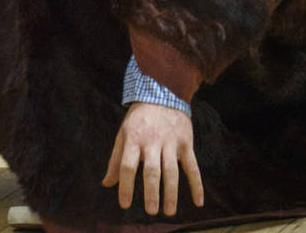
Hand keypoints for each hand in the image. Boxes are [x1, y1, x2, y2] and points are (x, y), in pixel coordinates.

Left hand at [103, 102, 203, 216]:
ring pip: (172, 171)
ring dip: (171, 193)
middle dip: (151, 192)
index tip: (125, 205)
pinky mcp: (186, 143)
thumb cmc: (139, 119)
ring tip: (168, 211)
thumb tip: (107, 183)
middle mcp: (152, 141)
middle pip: (151, 170)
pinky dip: (197, 185)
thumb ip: (116, 160)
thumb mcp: (123, 134)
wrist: (163, 93)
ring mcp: (170, 142)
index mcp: (133, 139)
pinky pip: (193, 167)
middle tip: (151, 211)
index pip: (127, 165)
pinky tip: (198, 202)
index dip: (125, 186)